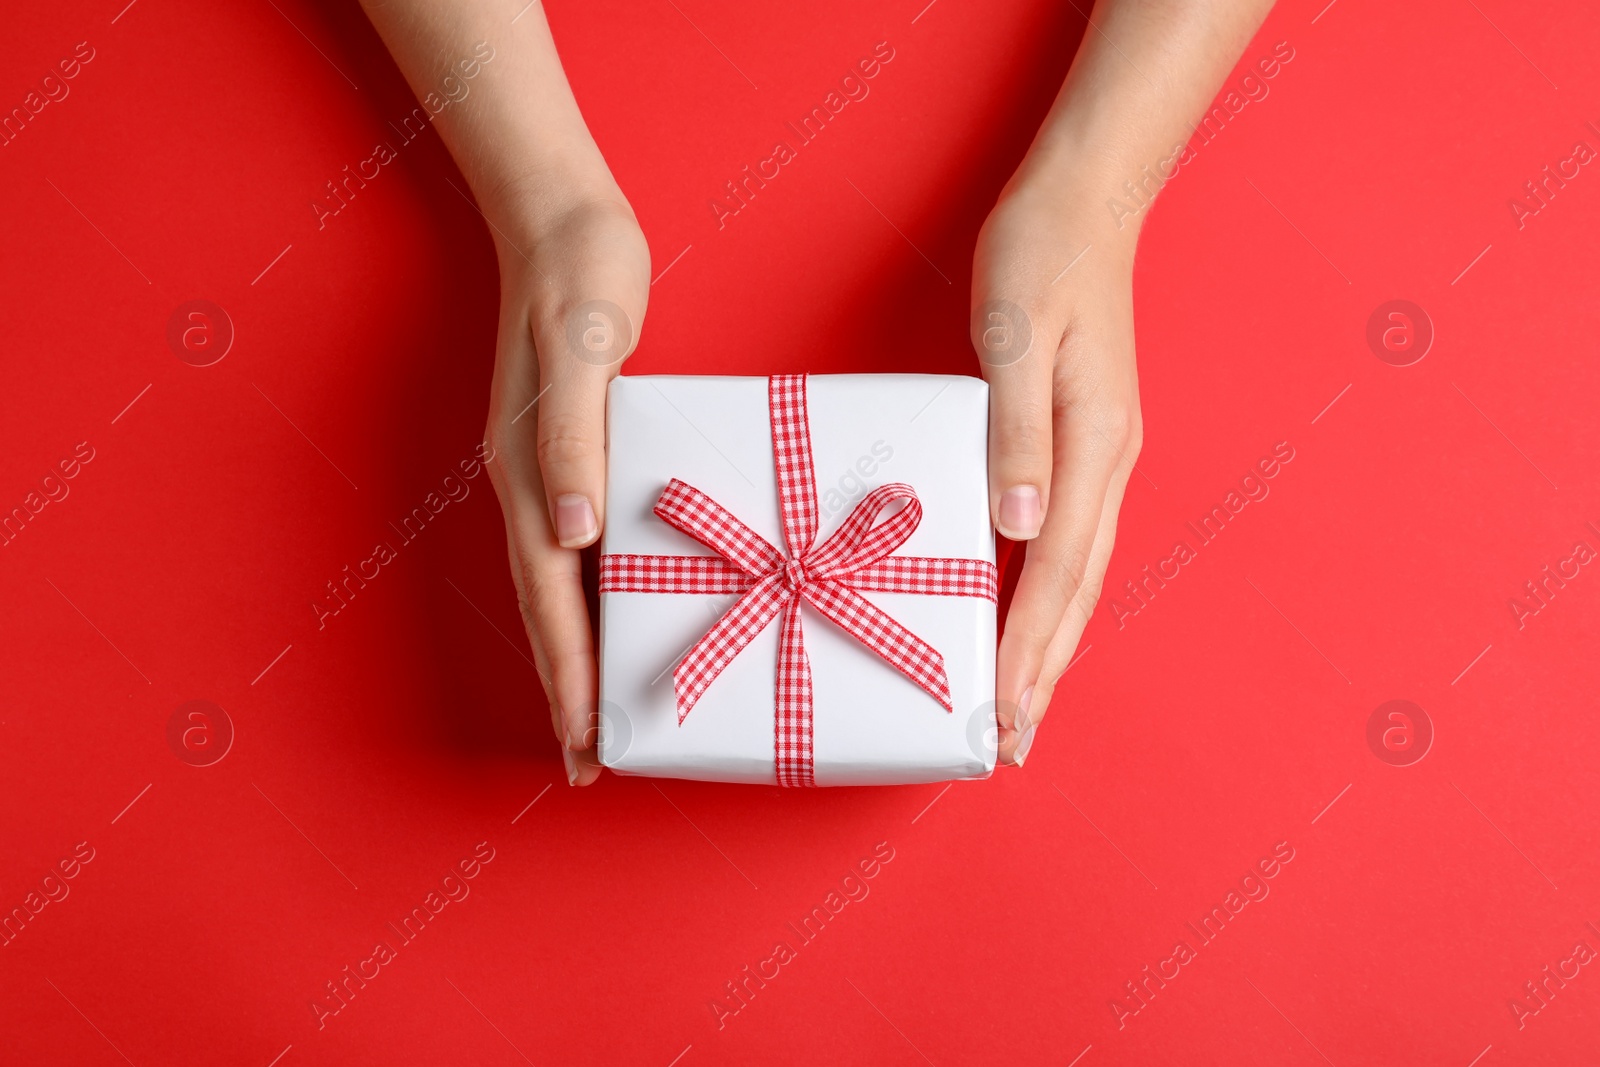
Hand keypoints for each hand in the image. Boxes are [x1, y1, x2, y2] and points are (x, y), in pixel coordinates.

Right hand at [482, 193, 649, 785]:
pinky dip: (602, 599)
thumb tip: (574, 532)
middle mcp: (533, 484)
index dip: (570, 673)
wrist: (565, 220)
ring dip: (582, 657)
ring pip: (564, 588)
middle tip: (592, 764)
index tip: (587, 742)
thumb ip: (572, 434)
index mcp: (528, 470)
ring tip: (603, 721)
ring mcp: (551, 472)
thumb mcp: (583, 343)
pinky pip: (586, 549)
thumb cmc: (582, 275)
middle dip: (570, 691)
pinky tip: (628, 620)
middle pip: (549, 610)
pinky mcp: (579, 453)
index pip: (550, 595)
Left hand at [972, 179, 1142, 766]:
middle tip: (1011, 741)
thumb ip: (1016, 430)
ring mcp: (1102, 454)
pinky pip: (1069, 538)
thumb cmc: (1042, 254)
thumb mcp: (1015, 332)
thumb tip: (1017, 526)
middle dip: (1045, 670)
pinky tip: (1029, 614)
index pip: (1056, 571)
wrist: (1086, 200)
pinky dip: (1050, 592)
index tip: (1003, 709)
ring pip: (1078, 572)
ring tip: (1024, 703)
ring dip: (1051, 642)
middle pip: (1077, 590)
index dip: (1028, 646)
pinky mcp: (1085, 441)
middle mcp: (1106, 462)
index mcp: (1093, 445)